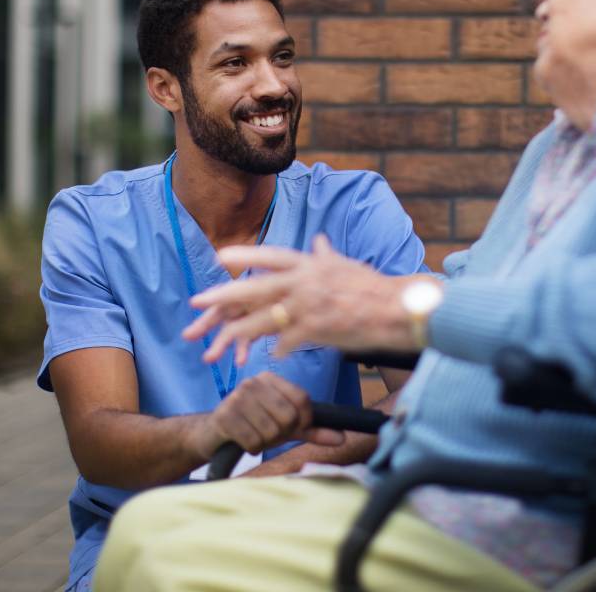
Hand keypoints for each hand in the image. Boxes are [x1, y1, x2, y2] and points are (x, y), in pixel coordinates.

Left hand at [183, 235, 421, 364]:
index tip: (221, 257)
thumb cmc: (375, 288)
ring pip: (263, 319)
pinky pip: (287, 341)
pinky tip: (269, 356)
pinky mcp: (317, 329)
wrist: (399, 308)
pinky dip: (278, 349)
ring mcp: (310, 305)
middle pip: (255, 288)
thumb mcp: (347, 266)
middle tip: (196, 303)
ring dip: (237, 334)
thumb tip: (319, 240)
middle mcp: (306, 281)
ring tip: (216, 344)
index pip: (272, 256)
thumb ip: (327, 255)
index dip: (246, 255)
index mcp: (312, 264)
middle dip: (222, 297)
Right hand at [193, 372, 344, 458]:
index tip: (295, 428)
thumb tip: (342, 438)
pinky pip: (252, 440)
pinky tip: (243, 441)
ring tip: (255, 436)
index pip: (302, 399)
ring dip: (265, 442)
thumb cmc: (253, 426)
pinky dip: (252, 448)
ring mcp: (236, 397)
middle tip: (269, 434)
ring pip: (271, 430)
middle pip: (288, 416)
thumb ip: (312, 430)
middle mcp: (254, 382)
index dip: (304, 420)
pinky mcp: (224, 416)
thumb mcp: (285, 427)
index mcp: (271, 379)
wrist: (213, 433)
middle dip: (281, 433)